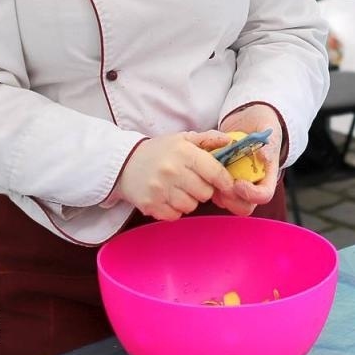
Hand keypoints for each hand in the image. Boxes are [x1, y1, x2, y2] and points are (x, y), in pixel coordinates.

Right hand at [113, 134, 233, 220]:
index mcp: (183, 152)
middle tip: (192, 182)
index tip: (225, 184)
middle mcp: (172, 171)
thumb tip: (230, 141)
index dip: (224, 181)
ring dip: (189, 200)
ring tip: (178, 189)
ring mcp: (160, 190)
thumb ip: (208, 139)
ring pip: (191, 206)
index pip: (214, 172)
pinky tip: (167, 197)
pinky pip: (175, 215)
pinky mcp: (150, 205)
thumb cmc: (159, 151)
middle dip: (203, 189)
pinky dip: (174, 210)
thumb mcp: (182, 139)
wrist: (124, 163)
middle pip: (205, 193)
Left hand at [212, 103, 285, 215]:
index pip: (264, 196)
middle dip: (231, 199)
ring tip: (209, 174)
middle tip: (220, 185)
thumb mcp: (268, 130)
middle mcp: (252, 185)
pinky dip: (206, 182)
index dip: (252, 195)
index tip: (239, 183)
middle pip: (244, 206)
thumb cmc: (262, 125)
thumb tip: (263, 156)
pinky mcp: (220, 179)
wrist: (248, 119)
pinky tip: (203, 168)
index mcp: (267, 176)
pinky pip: (212, 189)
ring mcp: (235, 183)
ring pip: (227, 201)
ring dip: (217, 192)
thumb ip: (269, 143)